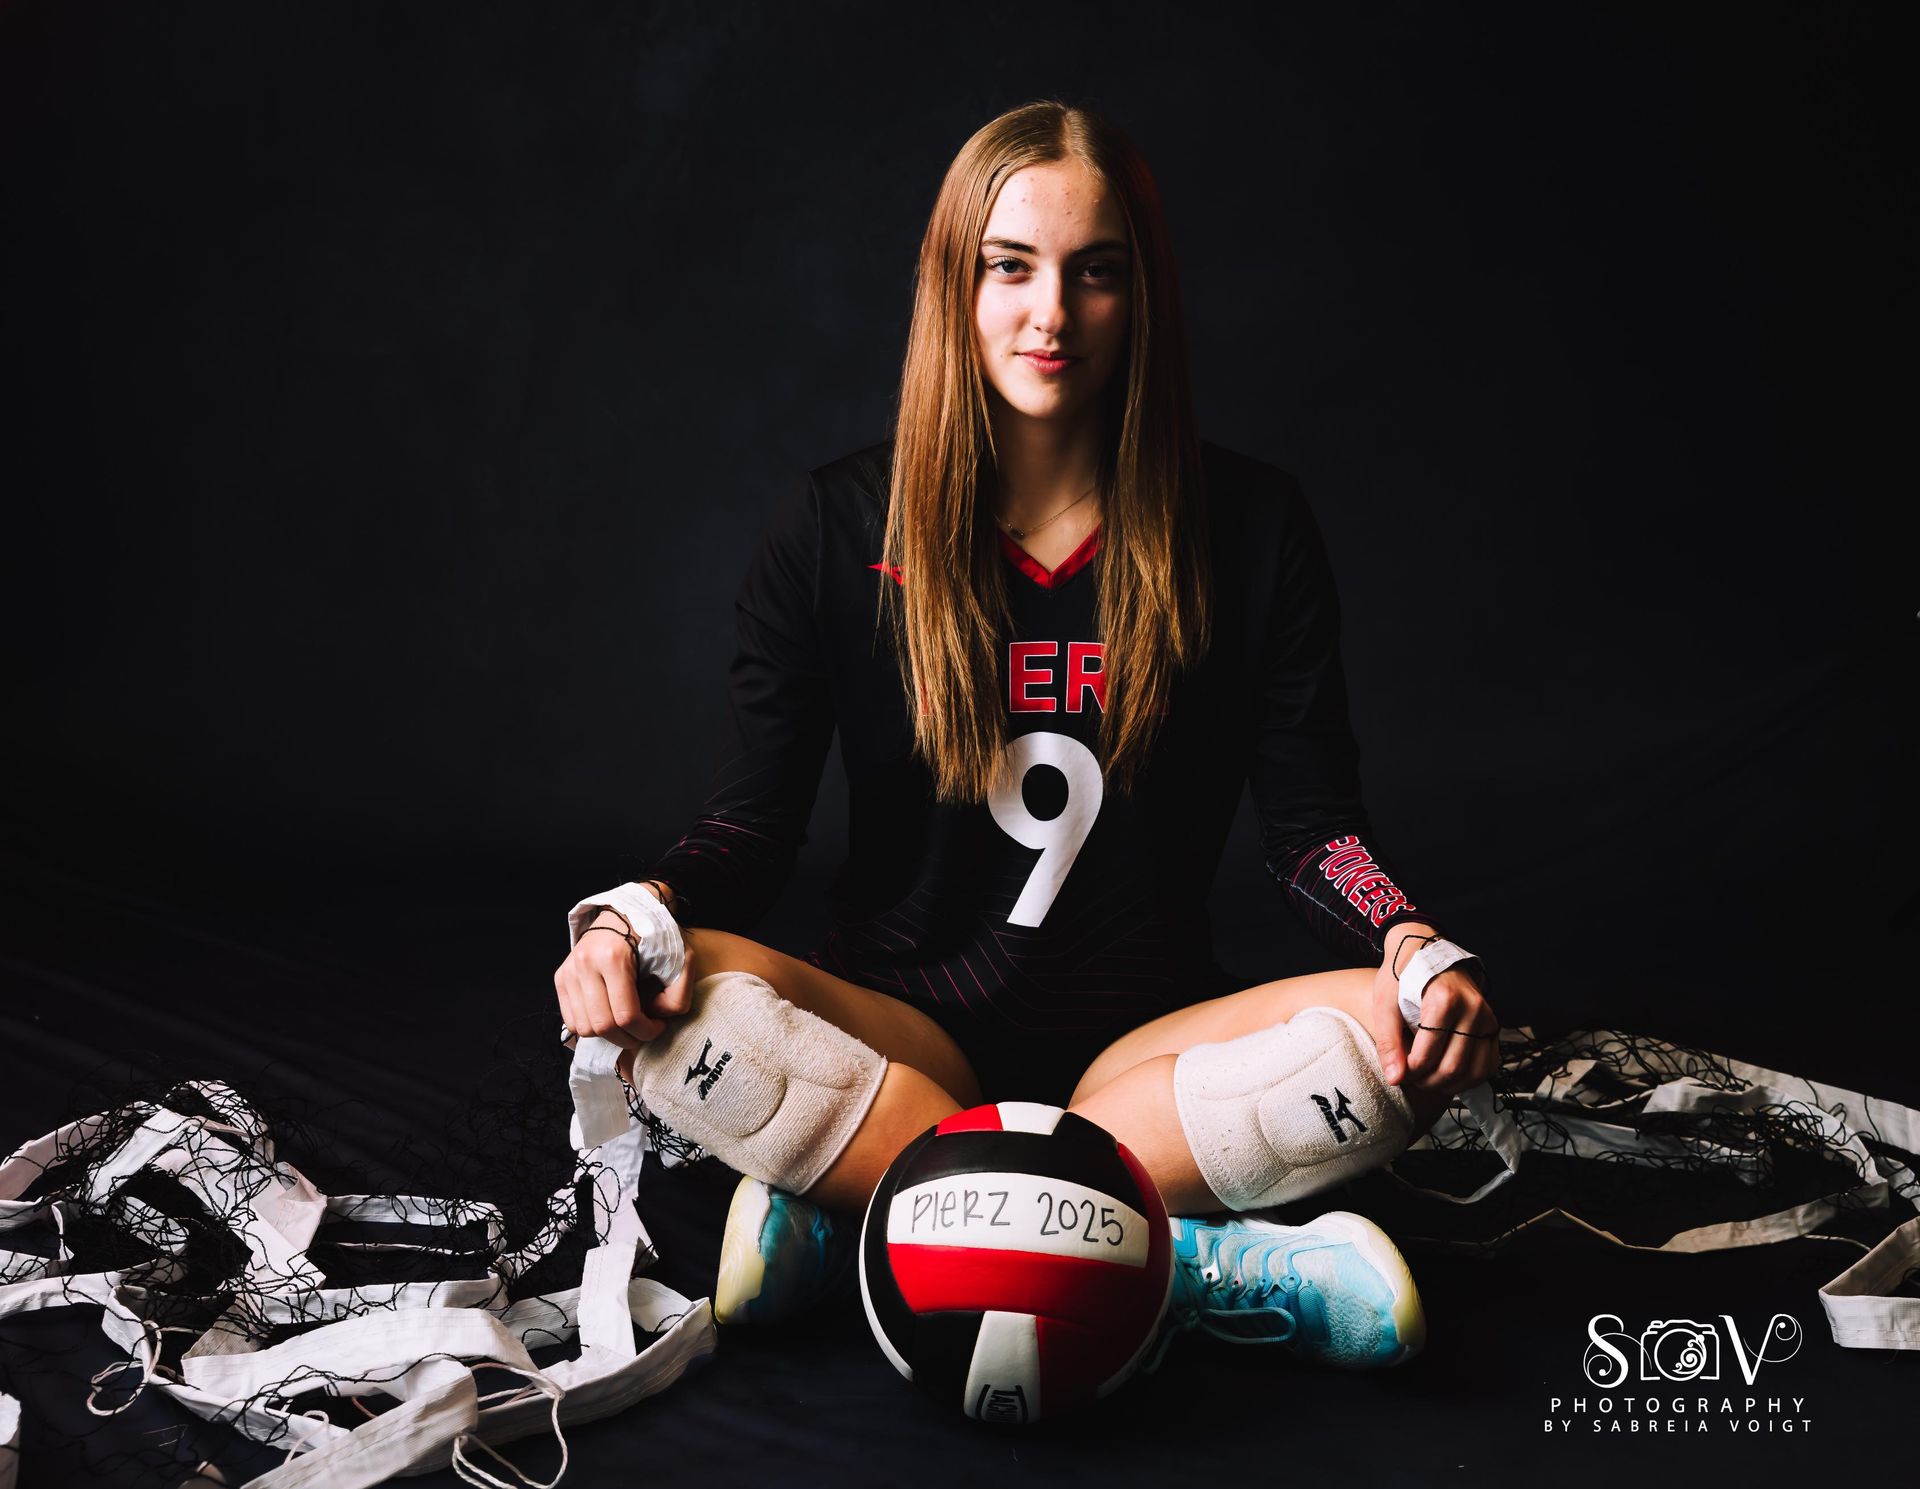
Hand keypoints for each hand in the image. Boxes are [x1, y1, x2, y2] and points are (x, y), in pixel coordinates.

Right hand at [552, 894, 695, 1072]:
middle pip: (602, 1026)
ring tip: (628, 1023)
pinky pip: (571, 1020)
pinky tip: (609, 1016)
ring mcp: (569, 971)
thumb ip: (678, 994)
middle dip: (628, 1038)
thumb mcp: (680, 957)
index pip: (625, 1015)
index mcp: (613, 957)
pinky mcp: (561, 977)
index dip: (646, 1031)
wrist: (626, 911)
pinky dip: (591, 1027)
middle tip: (644, 1031)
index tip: (659, 1026)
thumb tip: (656, 1018)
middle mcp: (585, 964)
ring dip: (609, 1035)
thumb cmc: (654, 935)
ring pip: (584, 1028)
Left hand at [1369, 932, 1499, 1103]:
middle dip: (1428, 1082)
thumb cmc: (1402, 975)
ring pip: (1475, 1072)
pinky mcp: (1493, 1026)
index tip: (1398, 1072)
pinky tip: (1448, 1076)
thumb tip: (1395, 1078)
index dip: (1410, 1072)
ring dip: (1449, 1085)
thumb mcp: (1385, 1003)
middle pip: (1453, 1067)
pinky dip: (1469, 1079)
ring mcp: (1487, 1018)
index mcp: (1444, 1000)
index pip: (1428, 1054)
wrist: (1425, 952)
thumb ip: (1388, 1042)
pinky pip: (1488, 1065)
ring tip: (1427, 1079)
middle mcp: (1473, 1009)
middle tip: (1411, 1079)